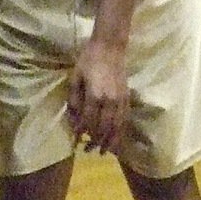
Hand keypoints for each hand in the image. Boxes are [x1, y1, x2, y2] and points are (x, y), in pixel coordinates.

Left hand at [67, 38, 128, 155]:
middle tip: (88, 150)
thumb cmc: (89, 60)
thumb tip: (73, 119)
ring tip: (103, 151)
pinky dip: (120, 131)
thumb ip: (74, 99)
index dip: (81, 132)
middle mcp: (109, 101)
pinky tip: (116, 138)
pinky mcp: (127, 98)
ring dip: (110, 141)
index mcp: (95, 95)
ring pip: (116, 127)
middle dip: (95, 141)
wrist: (110, 47)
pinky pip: (125, 119)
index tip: (75, 141)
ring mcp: (120, 100)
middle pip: (103, 128)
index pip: (87, 120)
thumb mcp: (75, 77)